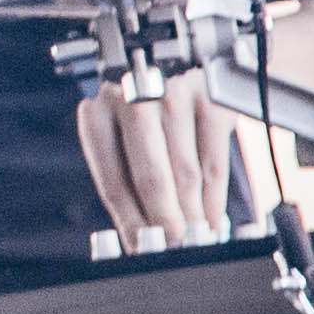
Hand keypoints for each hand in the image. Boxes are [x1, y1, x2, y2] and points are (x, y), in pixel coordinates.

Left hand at [76, 85, 244, 253]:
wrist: (181, 66)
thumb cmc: (145, 115)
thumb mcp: (123, 139)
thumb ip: (129, 184)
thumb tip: (139, 239)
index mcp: (97, 113)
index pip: (112, 179)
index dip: (129, 220)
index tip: (141, 247)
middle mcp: (132, 98)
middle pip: (150, 174)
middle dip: (164, 218)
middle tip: (175, 245)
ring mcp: (175, 95)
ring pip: (186, 171)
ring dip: (192, 212)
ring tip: (196, 237)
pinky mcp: (212, 99)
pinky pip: (215, 160)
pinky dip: (215, 196)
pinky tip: (213, 217)